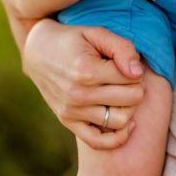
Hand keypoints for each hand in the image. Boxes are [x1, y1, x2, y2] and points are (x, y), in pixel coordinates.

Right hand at [23, 19, 145, 149]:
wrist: (38, 51)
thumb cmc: (73, 40)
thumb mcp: (96, 33)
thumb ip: (121, 48)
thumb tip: (138, 73)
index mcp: (86, 71)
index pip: (131, 78)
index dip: (136, 69)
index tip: (127, 64)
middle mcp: (78, 95)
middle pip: (131, 100)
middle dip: (136, 87)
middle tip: (128, 78)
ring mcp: (72, 111)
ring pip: (120, 121)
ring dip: (129, 108)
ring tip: (122, 94)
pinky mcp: (68, 122)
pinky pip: (99, 142)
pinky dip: (118, 137)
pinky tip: (125, 121)